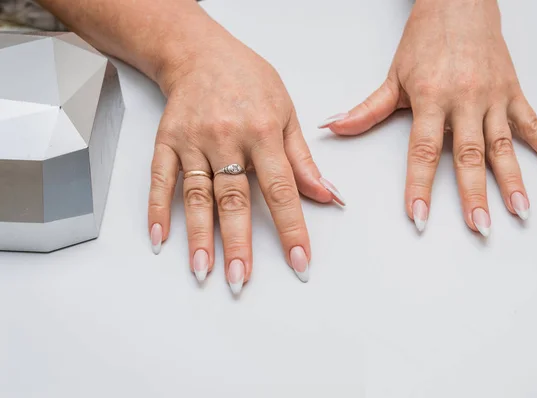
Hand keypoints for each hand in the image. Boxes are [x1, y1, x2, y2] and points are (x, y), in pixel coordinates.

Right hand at [148, 21, 342, 293]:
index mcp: (262, 131)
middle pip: (233, 198)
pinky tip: (159, 238)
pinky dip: (157, 209)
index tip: (299, 262)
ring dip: (198, 236)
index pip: (281, 189)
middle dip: (237, 244)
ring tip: (202, 271)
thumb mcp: (286, 112)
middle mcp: (226, 138)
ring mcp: (192, 141)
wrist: (200, 53)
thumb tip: (327, 195)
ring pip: (196, 195)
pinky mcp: (166, 141)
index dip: (291, 228)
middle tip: (240, 280)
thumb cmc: (248, 80)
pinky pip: (159, 179)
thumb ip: (302, 159)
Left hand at [321, 0, 536, 235]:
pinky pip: (532, 122)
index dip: (420, 186)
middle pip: (469, 154)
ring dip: (513, 180)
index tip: (419, 216)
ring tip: (519, 211)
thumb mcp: (394, 77)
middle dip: (474, 193)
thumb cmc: (426, 39)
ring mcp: (493, 96)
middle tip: (479, 226)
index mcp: (432, 97)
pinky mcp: (513, 91)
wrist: (459, 3)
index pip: (424, 150)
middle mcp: (465, 98)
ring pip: (503, 144)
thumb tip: (334, 127)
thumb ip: (367, 109)